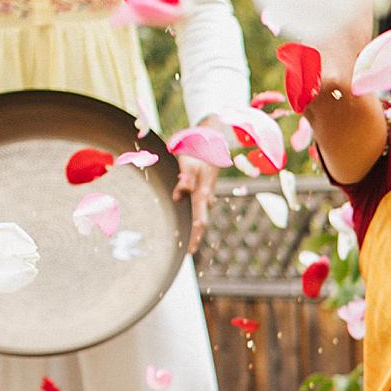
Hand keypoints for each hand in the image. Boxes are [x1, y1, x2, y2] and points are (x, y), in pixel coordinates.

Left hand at [174, 119, 221, 253]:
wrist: (212, 139)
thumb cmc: (198, 150)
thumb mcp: (190, 162)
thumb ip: (185, 178)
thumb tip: (179, 195)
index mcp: (203, 193)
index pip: (199, 221)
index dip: (194, 236)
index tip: (188, 251)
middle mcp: (207, 196)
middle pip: (201, 222)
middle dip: (195, 237)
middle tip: (187, 252)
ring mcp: (207, 194)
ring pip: (200, 215)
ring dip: (194, 229)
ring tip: (187, 242)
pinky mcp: (204, 190)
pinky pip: (199, 207)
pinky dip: (194, 217)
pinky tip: (189, 222)